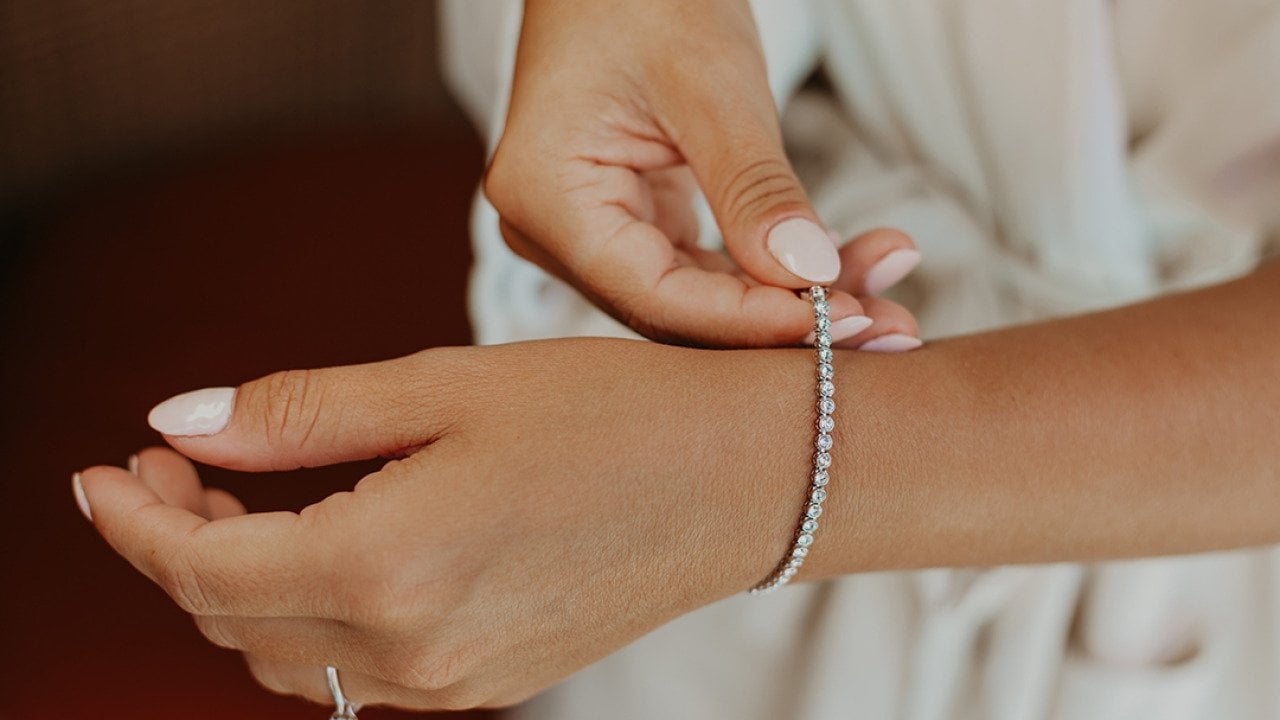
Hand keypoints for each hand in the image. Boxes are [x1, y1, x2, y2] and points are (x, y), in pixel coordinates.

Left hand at [73, 339, 818, 710]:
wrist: (745, 479)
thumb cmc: (614, 412)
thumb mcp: (446, 386)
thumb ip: (301, 414)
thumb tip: (182, 421)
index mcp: (392, 561)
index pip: (203, 569)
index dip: (136, 521)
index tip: (105, 471)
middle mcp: (417, 645)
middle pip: (236, 622)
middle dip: (181, 546)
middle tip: (177, 465)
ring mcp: (458, 678)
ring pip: (295, 657)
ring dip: (243, 587)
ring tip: (242, 503)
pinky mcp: (495, 679)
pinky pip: (364, 669)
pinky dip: (315, 616)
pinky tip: (331, 548)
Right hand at [486, 0, 921, 348]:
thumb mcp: (709, 86)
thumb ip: (755, 188)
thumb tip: (813, 278)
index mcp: (547, 201)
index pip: (654, 294)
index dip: (750, 320)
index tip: (843, 320)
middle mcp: (557, 233)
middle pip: (680, 310)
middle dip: (785, 320)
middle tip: (888, 325)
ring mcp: (594, 231)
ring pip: (701, 297)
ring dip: (791, 301)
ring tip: (886, 298)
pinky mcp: (634, 221)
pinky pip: (705, 269)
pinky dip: (772, 271)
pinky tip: (843, 266)